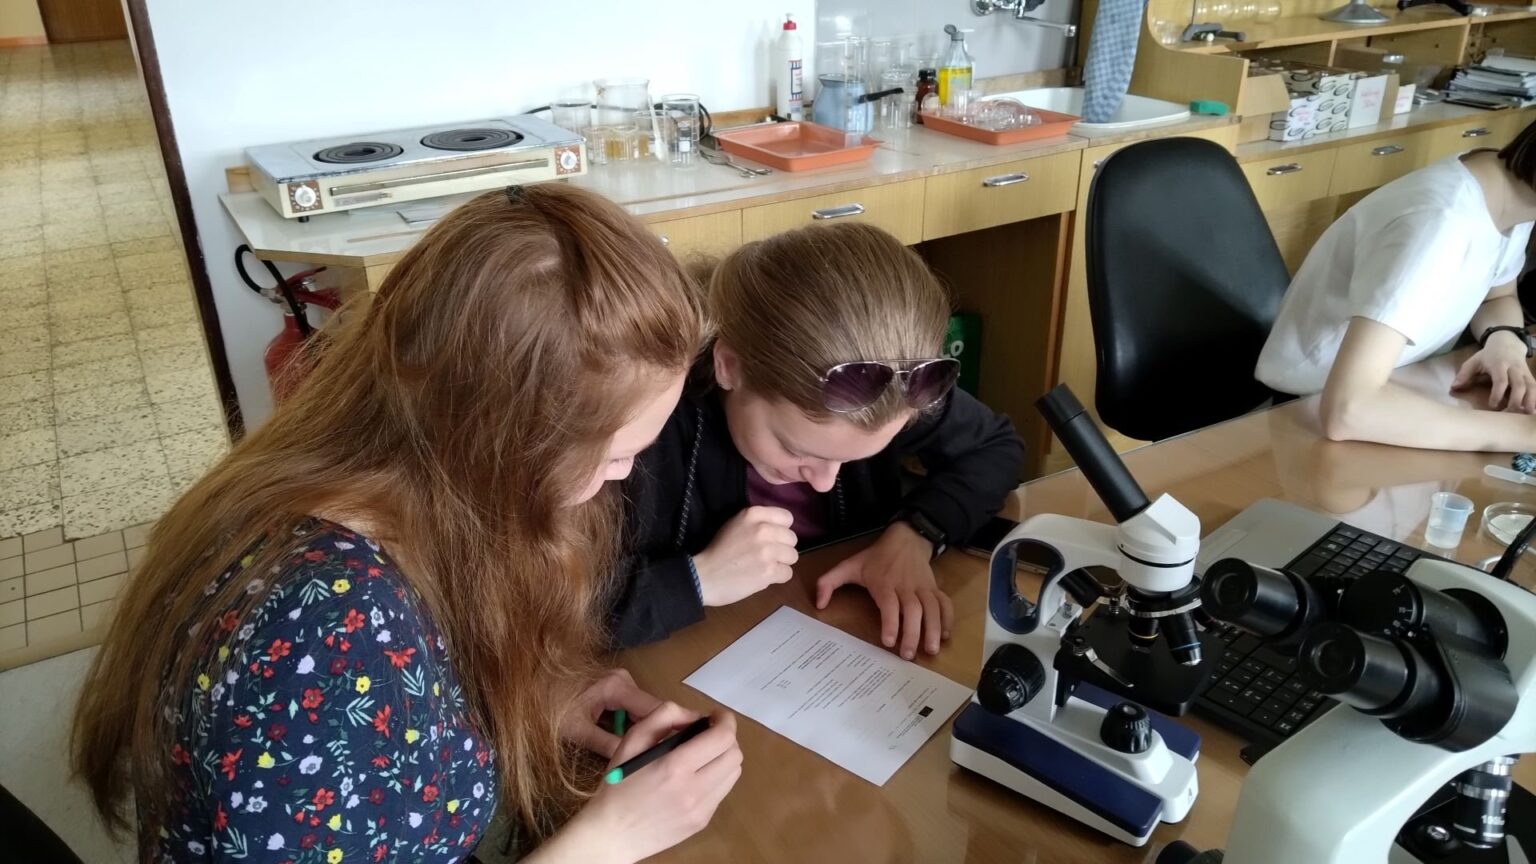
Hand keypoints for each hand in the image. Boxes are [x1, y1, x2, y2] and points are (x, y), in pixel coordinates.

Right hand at [554, 705, 742, 863]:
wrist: (612, 833)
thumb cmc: (618, 784)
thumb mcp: (632, 739)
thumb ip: (665, 716)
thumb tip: (695, 716)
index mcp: (675, 766)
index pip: (723, 737)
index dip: (725, 720)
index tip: (714, 716)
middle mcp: (694, 790)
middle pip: (735, 755)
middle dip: (726, 738)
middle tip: (707, 735)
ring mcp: (701, 809)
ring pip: (733, 774)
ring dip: (723, 758)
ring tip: (702, 756)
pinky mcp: (702, 822)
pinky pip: (722, 792)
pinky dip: (715, 778)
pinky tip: (695, 777)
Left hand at [561, 669, 662, 758]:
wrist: (535, 686)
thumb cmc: (552, 706)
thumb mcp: (579, 731)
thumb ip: (608, 745)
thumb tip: (634, 762)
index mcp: (617, 687)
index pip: (654, 708)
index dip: (668, 729)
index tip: (672, 750)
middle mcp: (624, 679)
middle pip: (652, 707)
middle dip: (654, 731)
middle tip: (655, 755)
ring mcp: (621, 679)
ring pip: (644, 707)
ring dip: (643, 727)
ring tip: (639, 749)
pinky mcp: (617, 684)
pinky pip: (634, 705)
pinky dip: (633, 721)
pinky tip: (626, 736)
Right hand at [692, 506, 797, 606]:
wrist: (704, 576)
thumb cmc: (718, 550)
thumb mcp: (735, 524)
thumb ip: (758, 521)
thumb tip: (780, 528)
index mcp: (753, 514)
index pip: (787, 518)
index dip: (781, 529)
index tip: (771, 537)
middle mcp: (763, 529)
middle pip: (792, 538)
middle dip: (782, 547)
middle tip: (766, 555)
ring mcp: (767, 551)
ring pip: (793, 556)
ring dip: (781, 563)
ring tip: (764, 566)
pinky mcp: (769, 571)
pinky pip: (788, 573)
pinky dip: (777, 577)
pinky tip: (762, 576)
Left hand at [815, 522, 954, 658]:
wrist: (906, 538)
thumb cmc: (876, 557)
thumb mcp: (849, 565)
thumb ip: (829, 582)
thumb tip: (819, 604)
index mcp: (884, 582)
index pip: (889, 604)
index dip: (890, 622)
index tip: (889, 641)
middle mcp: (906, 586)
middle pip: (913, 610)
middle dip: (913, 633)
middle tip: (908, 655)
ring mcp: (923, 587)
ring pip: (932, 608)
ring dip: (934, 629)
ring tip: (931, 650)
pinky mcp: (934, 587)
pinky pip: (944, 603)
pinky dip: (948, 618)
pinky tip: (946, 634)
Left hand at [1452, 333, 1535, 412]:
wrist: (1507, 342)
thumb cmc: (1488, 355)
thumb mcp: (1474, 361)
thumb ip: (1464, 374)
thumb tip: (1453, 388)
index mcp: (1499, 364)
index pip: (1501, 380)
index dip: (1498, 393)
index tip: (1493, 405)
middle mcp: (1514, 368)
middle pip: (1519, 385)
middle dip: (1516, 400)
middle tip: (1511, 413)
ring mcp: (1524, 372)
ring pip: (1531, 386)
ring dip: (1531, 400)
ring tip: (1529, 414)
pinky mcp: (1530, 375)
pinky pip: (1535, 387)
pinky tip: (1534, 410)